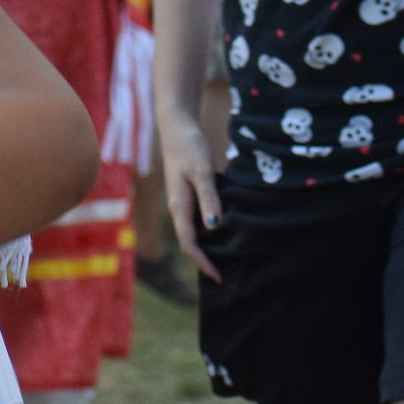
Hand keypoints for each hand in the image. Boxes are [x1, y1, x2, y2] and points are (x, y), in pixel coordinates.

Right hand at [159, 111, 225, 281]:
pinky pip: (197, 220)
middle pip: (189, 243)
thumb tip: (215, 227)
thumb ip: (209, 198)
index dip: (203, 263)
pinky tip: (223, 232)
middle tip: (225, 276)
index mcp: (179, 206)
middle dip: (204, 261)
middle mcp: (178, 208)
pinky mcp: (188, 194)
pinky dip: (209, 231)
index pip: (189, 244)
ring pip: (193, 232)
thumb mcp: (202, 171)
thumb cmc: (189, 146)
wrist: (176, 125)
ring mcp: (182, 202)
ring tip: (226, 259)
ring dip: (207, 248)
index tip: (219, 277)